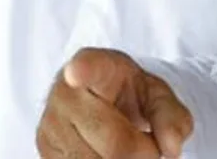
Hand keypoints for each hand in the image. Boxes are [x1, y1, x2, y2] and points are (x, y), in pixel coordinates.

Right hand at [36, 48, 192, 158]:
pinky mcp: (46, 151)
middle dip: (141, 152)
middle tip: (143, 140)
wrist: (100, 102)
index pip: (87, 67)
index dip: (82, 71)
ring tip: (122, 147)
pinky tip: (103, 154)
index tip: (76, 73)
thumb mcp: (158, 96)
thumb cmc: (130, 96)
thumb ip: (171, 116)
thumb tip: (171, 147)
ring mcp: (50, 124)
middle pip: (115, 143)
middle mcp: (64, 92)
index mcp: (95, 67)